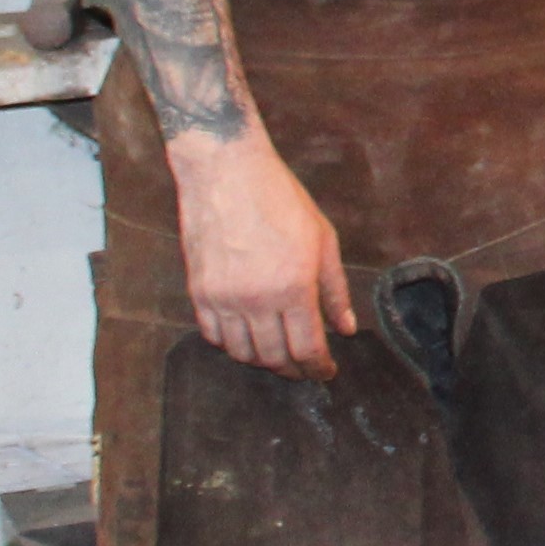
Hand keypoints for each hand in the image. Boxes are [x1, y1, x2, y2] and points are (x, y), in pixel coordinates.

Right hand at [168, 127, 357, 370]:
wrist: (227, 172)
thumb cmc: (280, 200)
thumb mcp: (322, 240)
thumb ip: (334, 289)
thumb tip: (345, 328)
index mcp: (293, 288)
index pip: (307, 349)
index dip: (318, 368)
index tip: (326, 373)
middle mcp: (257, 300)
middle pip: (275, 357)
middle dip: (293, 370)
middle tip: (304, 369)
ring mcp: (223, 298)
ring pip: (242, 352)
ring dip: (262, 361)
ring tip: (277, 355)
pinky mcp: (199, 292)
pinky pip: (213, 335)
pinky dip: (231, 344)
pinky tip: (246, 337)